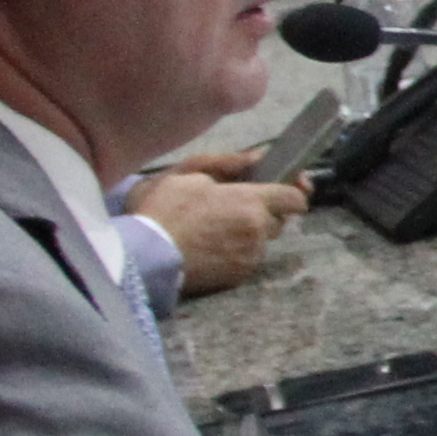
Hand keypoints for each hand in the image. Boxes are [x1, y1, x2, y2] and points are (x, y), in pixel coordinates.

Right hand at [129, 156, 309, 295]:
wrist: (142, 257)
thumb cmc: (161, 210)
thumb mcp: (187, 173)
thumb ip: (228, 163)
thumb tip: (259, 158)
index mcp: (249, 201)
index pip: (294, 198)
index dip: (290, 192)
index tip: (281, 190)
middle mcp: (257, 230)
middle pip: (278, 220)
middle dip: (263, 213)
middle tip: (233, 208)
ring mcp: (249, 257)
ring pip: (262, 241)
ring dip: (249, 234)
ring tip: (215, 229)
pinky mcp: (238, 277)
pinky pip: (247, 259)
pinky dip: (236, 252)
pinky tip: (211, 247)